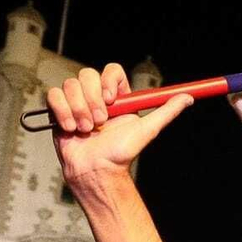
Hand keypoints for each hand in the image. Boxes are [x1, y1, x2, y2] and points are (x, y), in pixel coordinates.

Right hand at [45, 64, 193, 190]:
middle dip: (92, 101)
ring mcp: (76, 102)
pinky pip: (54, 95)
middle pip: (87, 74)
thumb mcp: (147, 130)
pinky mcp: (59, 110)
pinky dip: (63, 112)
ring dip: (78, 110)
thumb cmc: (120, 154)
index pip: (111, 71)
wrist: (95, 170)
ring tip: (86, 130)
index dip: (108, 81)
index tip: (110, 99)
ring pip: (70, 85)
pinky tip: (71, 129)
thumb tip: (188, 98)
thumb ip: (166, 112)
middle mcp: (95, 97)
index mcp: (116, 97)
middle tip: (100, 122)